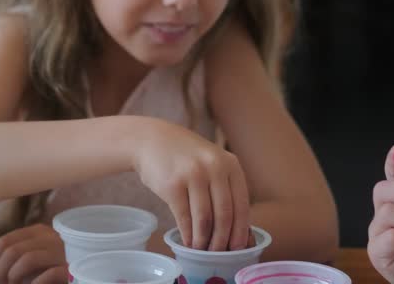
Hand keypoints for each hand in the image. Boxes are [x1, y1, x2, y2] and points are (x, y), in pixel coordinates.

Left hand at [0, 224, 68, 283]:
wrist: (83, 273)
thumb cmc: (53, 268)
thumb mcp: (34, 255)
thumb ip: (17, 255)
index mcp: (38, 232)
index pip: (5, 241)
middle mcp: (50, 237)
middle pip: (13, 250)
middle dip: (1, 270)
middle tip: (2, 283)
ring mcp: (62, 252)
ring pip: (27, 259)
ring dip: (14, 276)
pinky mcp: (71, 269)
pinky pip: (48, 274)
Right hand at [134, 118, 250, 251]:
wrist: (151, 140)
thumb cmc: (185, 156)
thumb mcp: (212, 161)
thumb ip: (225, 186)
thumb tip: (236, 228)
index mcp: (230, 164)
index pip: (242, 205)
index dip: (240, 230)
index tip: (238, 247)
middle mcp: (214, 168)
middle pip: (224, 215)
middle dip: (222, 240)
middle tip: (218, 253)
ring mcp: (192, 175)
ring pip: (204, 219)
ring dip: (204, 240)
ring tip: (202, 249)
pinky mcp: (172, 185)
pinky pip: (184, 218)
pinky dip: (188, 234)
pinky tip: (188, 241)